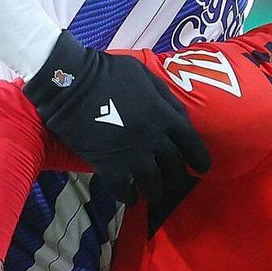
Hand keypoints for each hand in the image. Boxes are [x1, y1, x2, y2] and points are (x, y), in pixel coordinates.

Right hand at [26, 30, 210, 217]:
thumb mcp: (146, 76)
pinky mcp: (109, 165)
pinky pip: (123, 190)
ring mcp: (132, 154)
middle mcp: (154, 138)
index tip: (200, 169)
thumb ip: (166, 98)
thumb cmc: (108, 72)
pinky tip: (129, 198)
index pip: (192, 145)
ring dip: (153, 192)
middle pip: (174, 168)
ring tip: (150, 195)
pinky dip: (128, 197)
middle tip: (172, 182)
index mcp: (165, 116)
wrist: (71, 81)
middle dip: (176, 178)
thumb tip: (181, 118)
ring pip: (152, 184)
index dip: (199, 160)